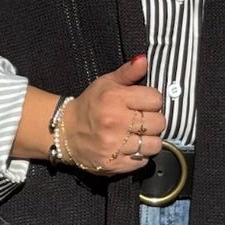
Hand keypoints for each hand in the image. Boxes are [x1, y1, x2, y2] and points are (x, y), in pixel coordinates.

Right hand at [62, 54, 164, 173]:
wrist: (65, 133)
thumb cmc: (90, 106)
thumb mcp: (106, 83)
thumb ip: (128, 72)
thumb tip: (144, 60)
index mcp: (115, 98)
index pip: (156, 99)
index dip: (152, 101)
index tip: (143, 104)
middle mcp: (116, 122)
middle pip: (159, 123)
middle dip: (153, 121)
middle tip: (141, 121)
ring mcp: (115, 145)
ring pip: (154, 144)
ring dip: (149, 140)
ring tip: (137, 135)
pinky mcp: (114, 164)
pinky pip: (143, 161)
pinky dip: (140, 155)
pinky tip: (129, 148)